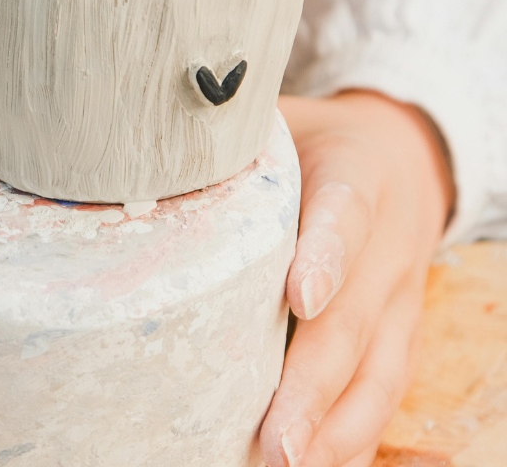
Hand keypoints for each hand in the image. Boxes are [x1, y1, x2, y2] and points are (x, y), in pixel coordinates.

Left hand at [261, 91, 453, 466]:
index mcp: (357, 177)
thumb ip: (228, 135)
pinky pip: (385, 391)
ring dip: (334, 427)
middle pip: (356, 318)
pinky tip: (313, 463)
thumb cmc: (316, 140)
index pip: (344, 215)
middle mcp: (388, 245)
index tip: (299, 297)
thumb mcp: (281, 118)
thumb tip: (148, 145)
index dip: (325, 256)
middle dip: (315, 383)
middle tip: (276, 438)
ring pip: (378, 370)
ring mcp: (400, 297)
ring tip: (286, 463)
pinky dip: (353, 435)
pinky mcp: (401, 334)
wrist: (402, 156)